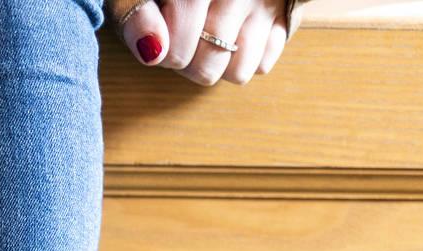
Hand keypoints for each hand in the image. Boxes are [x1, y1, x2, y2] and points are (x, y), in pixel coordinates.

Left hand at [113, 0, 290, 84]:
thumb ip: (135, 14)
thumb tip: (153, 51)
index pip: (176, 52)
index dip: (164, 54)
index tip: (161, 36)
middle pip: (206, 68)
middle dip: (189, 63)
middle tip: (186, 37)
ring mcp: (266, 2)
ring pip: (237, 72)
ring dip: (218, 64)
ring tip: (209, 36)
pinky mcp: (287, 13)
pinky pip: (262, 64)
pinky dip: (246, 57)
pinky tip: (235, 33)